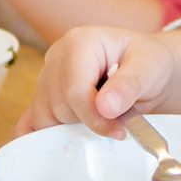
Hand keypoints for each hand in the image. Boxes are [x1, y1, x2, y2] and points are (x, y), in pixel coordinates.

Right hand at [16, 27, 180, 137]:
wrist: (147, 67)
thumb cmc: (148, 62)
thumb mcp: (149, 68)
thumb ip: (128, 85)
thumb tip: (105, 107)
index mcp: (80, 41)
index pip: (74, 90)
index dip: (94, 117)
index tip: (119, 130)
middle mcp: (57, 55)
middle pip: (58, 106)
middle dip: (88, 122)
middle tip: (117, 121)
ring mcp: (47, 75)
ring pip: (44, 118)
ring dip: (73, 128)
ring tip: (102, 117)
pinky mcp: (44, 95)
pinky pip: (30, 122)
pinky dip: (45, 136)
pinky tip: (67, 138)